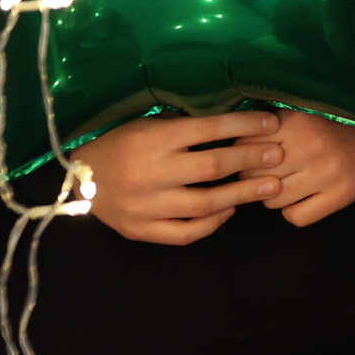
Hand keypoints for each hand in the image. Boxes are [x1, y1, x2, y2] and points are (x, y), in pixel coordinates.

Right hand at [76, 109, 283, 245]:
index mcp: (153, 139)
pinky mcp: (140, 230)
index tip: (273, 124)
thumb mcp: (148, 123)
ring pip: (204, 204)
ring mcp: (145, 205)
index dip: (245, 126)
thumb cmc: (120, 143)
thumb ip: (185, 126)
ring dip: (242, 194)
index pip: (209, 129)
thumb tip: (236, 122)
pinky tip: (229, 211)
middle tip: (278, 156)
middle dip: (251, 160)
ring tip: (271, 187)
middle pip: (213, 167)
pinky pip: (185, 231)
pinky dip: (212, 223)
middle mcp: (150, 172)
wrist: (76, 178)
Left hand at [233, 109, 354, 226]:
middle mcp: (312, 145)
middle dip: (255, 178)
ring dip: (274, 196)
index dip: (244, 154)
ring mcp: (328, 172)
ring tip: (291, 182)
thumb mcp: (295, 118)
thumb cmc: (323, 130)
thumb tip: (222, 153)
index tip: (256, 153)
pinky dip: (295, 211)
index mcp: (297, 121)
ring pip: (272, 200)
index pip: (243, 147)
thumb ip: (263, 128)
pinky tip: (306, 197)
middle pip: (253, 177)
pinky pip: (295, 217)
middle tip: (272, 171)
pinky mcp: (341, 194)